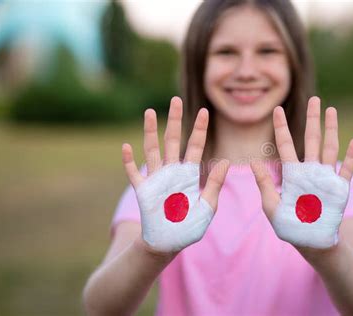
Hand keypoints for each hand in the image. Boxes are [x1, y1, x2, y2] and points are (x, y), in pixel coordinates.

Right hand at [122, 97, 228, 252]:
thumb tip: (226, 161)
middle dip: (175, 120)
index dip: (200, 129)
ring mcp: (156, 179)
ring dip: (150, 131)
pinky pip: (133, 173)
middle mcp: (172, 171)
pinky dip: (129, 161)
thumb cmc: (190, 226)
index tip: (205, 111)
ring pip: (152, 149)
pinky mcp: (142, 190)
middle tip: (176, 100)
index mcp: (189, 174)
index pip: (196, 146)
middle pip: (173, 140)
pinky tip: (126, 147)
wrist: (169, 243)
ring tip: (149, 111)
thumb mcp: (207, 206)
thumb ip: (215, 184)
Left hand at [251, 97, 352, 248]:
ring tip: (332, 110)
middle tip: (314, 99)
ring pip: (329, 148)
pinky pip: (346, 169)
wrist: (310, 242)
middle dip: (312, 119)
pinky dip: (350, 156)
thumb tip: (253, 161)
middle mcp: (310, 171)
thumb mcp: (271, 205)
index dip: (281, 127)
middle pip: (311, 139)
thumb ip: (264, 183)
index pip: (285, 144)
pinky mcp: (339, 188)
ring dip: (332, 129)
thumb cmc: (289, 225)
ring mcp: (326, 177)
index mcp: (292, 173)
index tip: (276, 109)